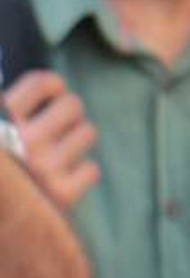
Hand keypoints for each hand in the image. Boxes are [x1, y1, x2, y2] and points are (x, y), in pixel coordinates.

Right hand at [6, 70, 98, 211]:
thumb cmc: (0, 167)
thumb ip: (11, 109)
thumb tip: (46, 89)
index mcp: (3, 118)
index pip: (45, 82)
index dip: (53, 87)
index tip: (50, 96)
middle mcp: (24, 140)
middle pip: (73, 105)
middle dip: (67, 114)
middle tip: (56, 128)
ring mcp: (44, 168)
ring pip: (88, 133)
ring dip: (76, 140)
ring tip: (58, 153)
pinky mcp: (61, 195)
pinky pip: (91, 170)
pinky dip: (79, 174)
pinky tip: (62, 179)